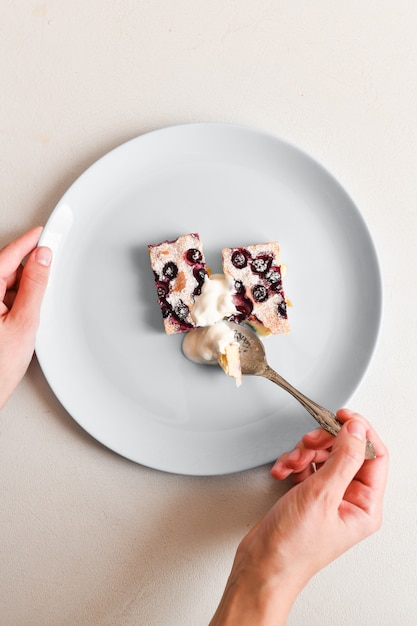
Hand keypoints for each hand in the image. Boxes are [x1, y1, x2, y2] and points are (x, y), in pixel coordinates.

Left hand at [0, 227, 51, 409]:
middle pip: (7, 268)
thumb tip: (42, 259)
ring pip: (7, 283)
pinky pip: (4, 298)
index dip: (30, 241)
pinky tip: (29, 312)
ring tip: (36, 304)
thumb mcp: (23, 322)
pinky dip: (20, 300)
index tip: (46, 229)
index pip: (8, 255)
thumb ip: (34, 286)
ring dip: (25, 287)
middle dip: (30, 266)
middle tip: (52, 263)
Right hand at [210, 410, 387, 624]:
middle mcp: (350, 500)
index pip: (375, 455)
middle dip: (325, 442)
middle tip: (309, 442)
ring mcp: (328, 497)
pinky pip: (306, 465)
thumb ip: (343, 458)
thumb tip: (357, 430)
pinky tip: (283, 471)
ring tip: (292, 462)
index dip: (360, 432)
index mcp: (365, 505)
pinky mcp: (308, 495)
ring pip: (324, 455)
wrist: (261, 566)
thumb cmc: (293, 548)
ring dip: (305, 452)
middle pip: (347, 451)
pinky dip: (293, 463)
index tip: (342, 416)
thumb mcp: (321, 495)